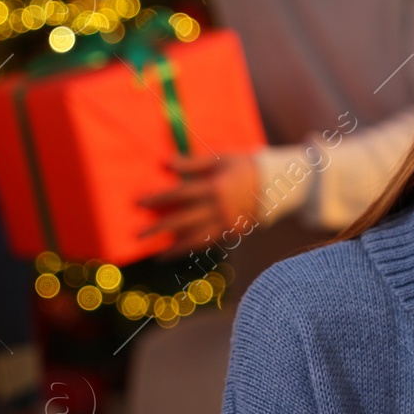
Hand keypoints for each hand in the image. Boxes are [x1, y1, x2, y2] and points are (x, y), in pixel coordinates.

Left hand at [137, 152, 258, 254]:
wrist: (276, 184)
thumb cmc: (242, 166)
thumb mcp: (219, 159)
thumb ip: (191, 163)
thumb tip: (164, 163)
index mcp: (214, 188)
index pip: (179, 194)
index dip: (158, 199)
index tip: (138, 203)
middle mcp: (219, 208)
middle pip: (183, 220)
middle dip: (159, 229)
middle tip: (138, 235)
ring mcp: (226, 223)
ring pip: (196, 239)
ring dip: (175, 248)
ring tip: (158, 254)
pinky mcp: (232, 232)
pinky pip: (209, 242)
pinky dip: (192, 248)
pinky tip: (179, 250)